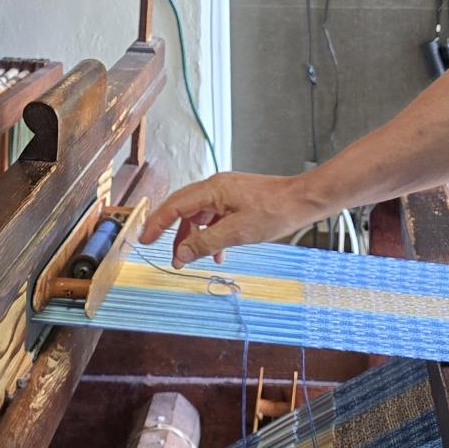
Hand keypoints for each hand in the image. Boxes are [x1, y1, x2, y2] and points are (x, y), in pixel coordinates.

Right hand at [137, 172, 322, 266]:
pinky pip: (214, 217)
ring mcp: (226, 193)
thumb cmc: (275, 211)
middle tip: (168, 256)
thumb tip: (181, 254)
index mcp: (212, 190)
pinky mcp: (235, 200)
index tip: (145, 240)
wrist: (302, 200)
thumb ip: (205, 243)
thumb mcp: (237, 233)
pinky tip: (217, 252)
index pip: (174, 206)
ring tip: (192, 259)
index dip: (157, 223)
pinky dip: (210, 234)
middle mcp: (215, 187)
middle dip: (173, 235)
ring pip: (199, 215)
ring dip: (194, 238)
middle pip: (183, 210)